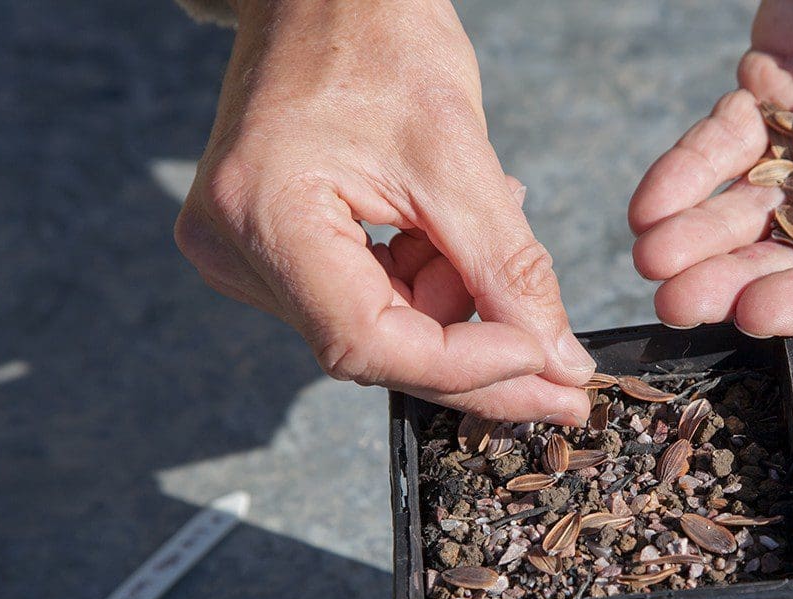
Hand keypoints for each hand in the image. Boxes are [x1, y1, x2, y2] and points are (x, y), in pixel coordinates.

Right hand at [175, 0, 595, 422]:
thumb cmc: (376, 36)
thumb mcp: (459, 155)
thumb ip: (510, 271)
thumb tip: (558, 365)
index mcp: (263, 215)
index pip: (369, 342)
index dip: (468, 367)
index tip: (549, 367)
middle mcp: (234, 249)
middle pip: (374, 348)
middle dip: (475, 351)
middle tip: (558, 360)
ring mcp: (245, 254)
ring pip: (378, 329)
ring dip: (451, 300)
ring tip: (482, 217)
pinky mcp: (270, 250)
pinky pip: (364, 300)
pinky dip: (424, 280)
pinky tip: (446, 230)